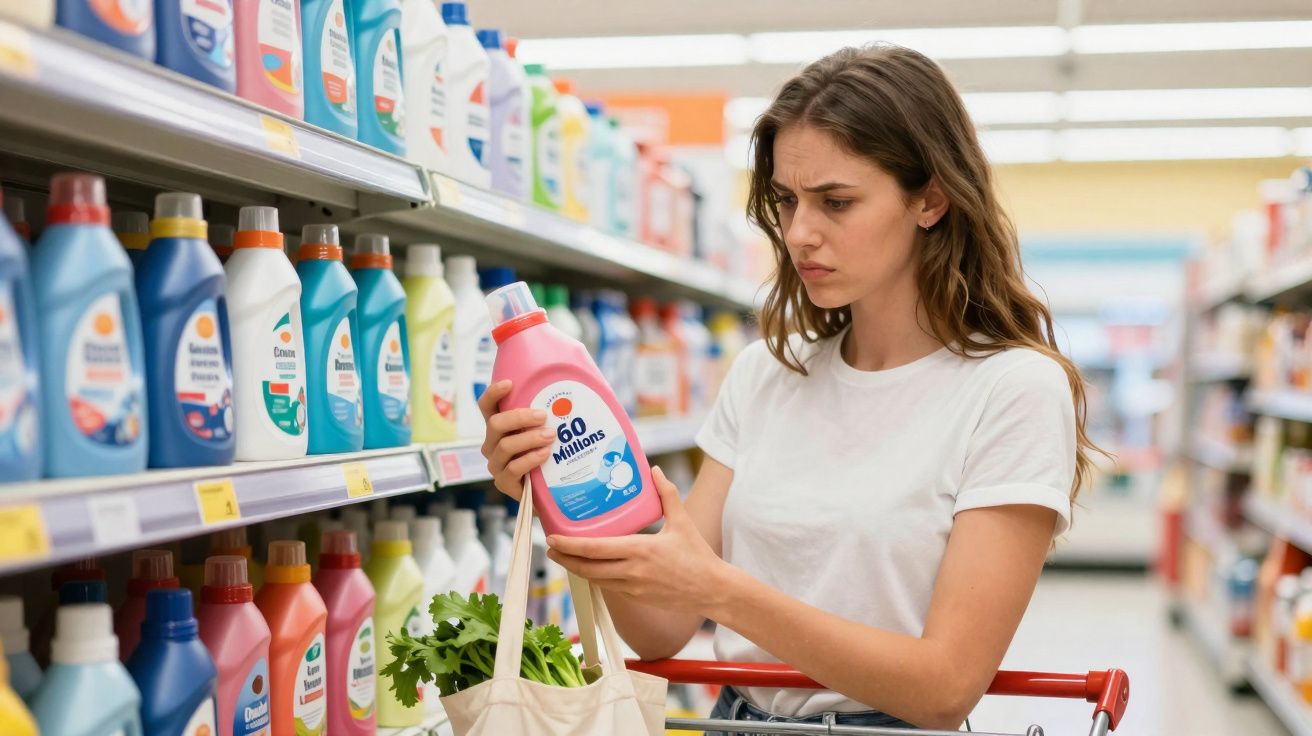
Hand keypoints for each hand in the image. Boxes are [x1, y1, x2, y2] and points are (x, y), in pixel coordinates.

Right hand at [477, 380, 552, 500]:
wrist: (550, 493)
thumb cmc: (548, 457)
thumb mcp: (545, 433)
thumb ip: (547, 417)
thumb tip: (569, 395)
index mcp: (500, 428)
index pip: (487, 406)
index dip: (493, 393)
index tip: (509, 383)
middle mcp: (492, 444)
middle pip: (495, 424)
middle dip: (519, 417)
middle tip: (543, 416)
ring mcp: (496, 464)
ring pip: (505, 446)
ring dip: (529, 438)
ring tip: (550, 436)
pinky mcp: (503, 483)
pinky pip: (512, 468)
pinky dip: (529, 459)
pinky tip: (544, 455)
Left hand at [546, 466, 731, 616]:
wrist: (711, 590)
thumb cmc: (697, 555)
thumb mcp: (682, 521)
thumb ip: (667, 494)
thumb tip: (654, 470)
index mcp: (640, 550)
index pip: (595, 549)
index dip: (570, 545)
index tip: (552, 538)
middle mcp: (632, 571)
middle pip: (587, 567)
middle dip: (565, 558)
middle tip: (550, 547)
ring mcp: (633, 587)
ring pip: (595, 579)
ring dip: (577, 568)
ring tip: (563, 556)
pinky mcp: (636, 597)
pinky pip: (608, 586)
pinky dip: (594, 576)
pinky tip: (588, 567)